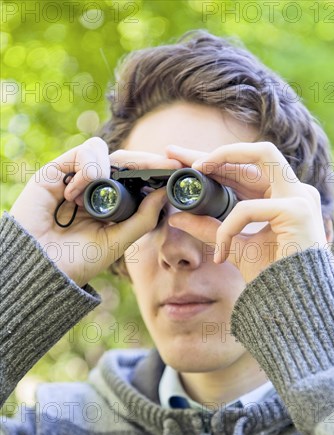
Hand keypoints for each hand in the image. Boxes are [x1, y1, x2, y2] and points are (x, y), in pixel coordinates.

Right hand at [10, 137, 182, 286]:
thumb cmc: (77, 261)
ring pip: (105, 151)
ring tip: (100, 192)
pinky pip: (83, 153)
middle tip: (166, 165)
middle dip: (147, 161)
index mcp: (112, 204)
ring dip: (112, 167)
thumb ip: (142, 219)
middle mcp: (96, 188)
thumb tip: (165, 193)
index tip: (178, 169)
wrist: (40, 268)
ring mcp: (77, 178)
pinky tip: (76, 194)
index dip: (156, 170)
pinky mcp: (57, 171)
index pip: (137, 178)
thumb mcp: (117, 242)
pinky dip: (87, 169)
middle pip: (125, 161)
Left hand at [166, 142, 327, 283]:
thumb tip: (176, 216)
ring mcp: (300, 197)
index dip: (216, 161)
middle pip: (254, 153)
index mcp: (282, 197)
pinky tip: (222, 253)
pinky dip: (228, 228)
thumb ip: (209, 228)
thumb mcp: (233, 245)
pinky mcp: (297, 210)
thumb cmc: (271, 276)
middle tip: (177, 154)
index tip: (182, 161)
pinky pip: (247, 209)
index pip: (247, 170)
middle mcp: (294, 190)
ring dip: (225, 157)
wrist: (293, 306)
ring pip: (262, 155)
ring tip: (194, 170)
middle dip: (214, 150)